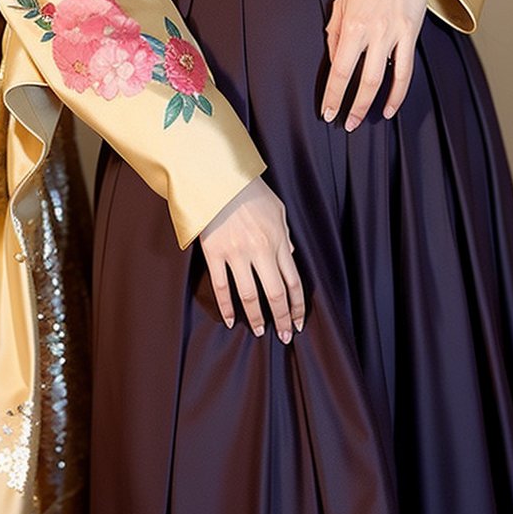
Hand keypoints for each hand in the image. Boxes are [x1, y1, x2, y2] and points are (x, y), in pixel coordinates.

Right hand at [199, 178, 304, 343]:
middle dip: (282, 318)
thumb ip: (286, 235)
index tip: (298, 322)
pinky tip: (232, 320)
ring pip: (250, 295)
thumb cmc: (250, 190)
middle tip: (284, 336)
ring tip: (261, 331)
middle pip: (275, 293)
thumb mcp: (277, 209)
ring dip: (257, 317)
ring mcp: (236, 253)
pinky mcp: (215, 253)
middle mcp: (260, 250)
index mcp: (278, 240)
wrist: (218, 177)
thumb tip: (291, 255)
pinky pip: (222, 287)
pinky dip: (227, 307)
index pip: (293, 281)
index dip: (297, 306)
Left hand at [321, 0, 430, 131]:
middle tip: (345, 123)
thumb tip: (334, 57)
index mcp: (351, 24)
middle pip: (360, 80)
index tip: (327, 111)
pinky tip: (391, 106)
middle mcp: (371, 32)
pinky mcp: (411, 33)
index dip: (333, 94)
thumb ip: (335, 30)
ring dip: (372, 104)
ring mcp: (393, 34)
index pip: (339, 69)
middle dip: (351, 106)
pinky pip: (405, 69)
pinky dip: (399, 92)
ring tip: (366, 120)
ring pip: (383, 79)